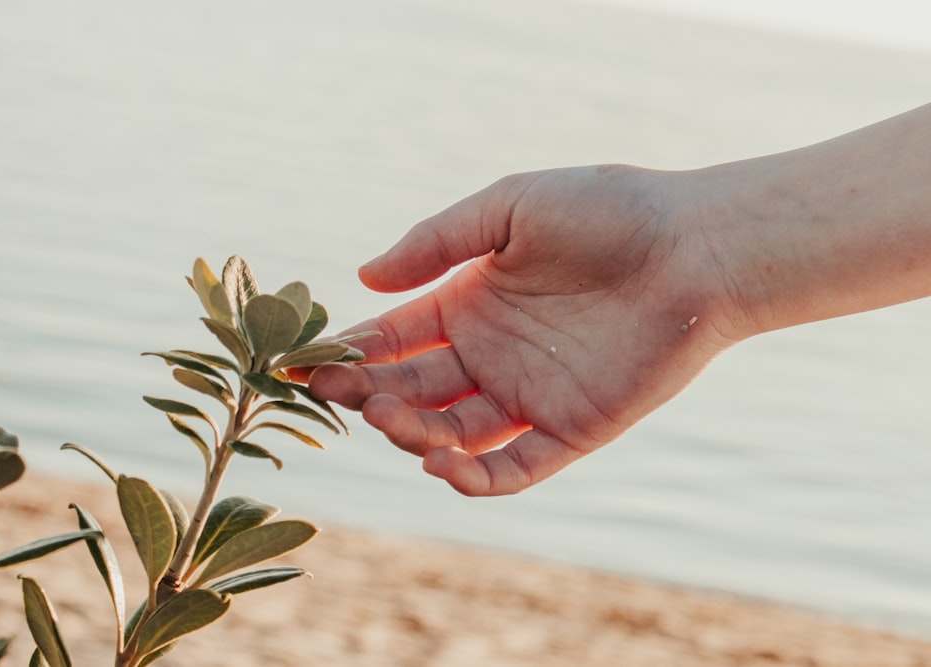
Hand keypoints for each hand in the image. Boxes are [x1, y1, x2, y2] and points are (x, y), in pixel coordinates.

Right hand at [308, 165, 738, 494]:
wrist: (694, 246)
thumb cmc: (607, 212)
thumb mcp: (509, 208)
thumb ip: (437, 242)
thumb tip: (364, 278)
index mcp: (470, 303)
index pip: (393, 337)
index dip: (349, 350)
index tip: (303, 361)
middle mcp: (491, 355)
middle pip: (411, 388)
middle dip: (368, 393)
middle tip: (337, 392)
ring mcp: (528, 396)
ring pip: (451, 433)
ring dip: (411, 433)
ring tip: (387, 415)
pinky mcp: (570, 430)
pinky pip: (512, 467)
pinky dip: (474, 477)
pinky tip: (441, 463)